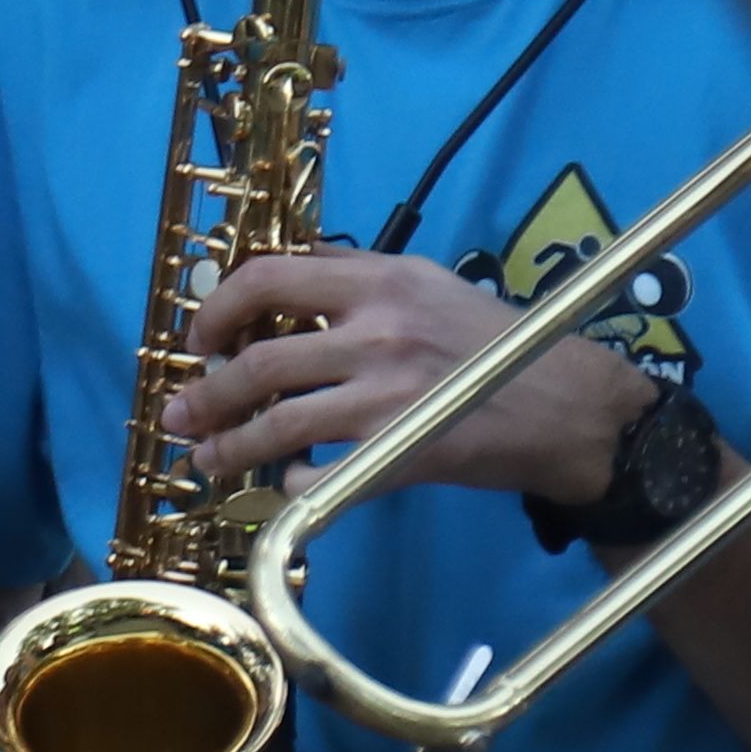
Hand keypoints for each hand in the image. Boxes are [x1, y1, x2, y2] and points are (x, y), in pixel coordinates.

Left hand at [168, 248, 644, 505]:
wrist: (569, 406)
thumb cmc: (495, 343)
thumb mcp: (427, 283)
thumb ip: (355, 273)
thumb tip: (286, 265)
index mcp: (379, 283)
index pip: (268, 279)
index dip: (216, 309)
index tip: (198, 337)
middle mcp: (378, 333)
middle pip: (259, 362)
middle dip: (205, 393)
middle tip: (181, 413)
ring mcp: (388, 397)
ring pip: (277, 423)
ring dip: (229, 445)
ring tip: (207, 457)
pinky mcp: (402, 453)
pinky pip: (320, 476)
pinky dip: (288, 485)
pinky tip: (280, 486)